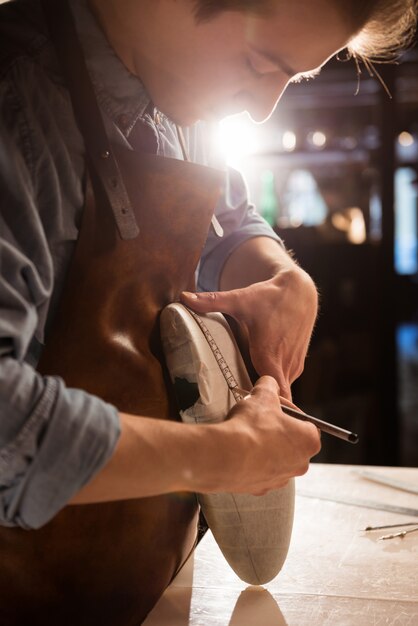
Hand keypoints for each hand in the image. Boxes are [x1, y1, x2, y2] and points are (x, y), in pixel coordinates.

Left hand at [181, 266, 317, 399]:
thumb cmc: (270, 297)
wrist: (300, 291)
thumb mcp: (241, 299)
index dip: (267, 406)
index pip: (279, 395)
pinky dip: (275, 386)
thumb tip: (183, 297)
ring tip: (247, 399)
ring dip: (269, 397)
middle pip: (277, 398)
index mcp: (270, 355)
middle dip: (261, 406)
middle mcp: (285, 364)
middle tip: (239, 411)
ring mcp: (294, 366)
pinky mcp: (297, 364)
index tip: (248, 411)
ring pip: (283, 391)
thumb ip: (212, 301)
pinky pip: (286, 383)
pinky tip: (258, 382)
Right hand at [203, 376, 320, 494]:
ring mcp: (281, 479)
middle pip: (293, 443)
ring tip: (246, 435)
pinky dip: (252, 463)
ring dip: (266, 449)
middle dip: (278, 432)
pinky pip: (260, 471)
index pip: (308, 424)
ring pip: (277, 459)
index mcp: (309, 440)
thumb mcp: (262, 395)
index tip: (276, 409)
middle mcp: (300, 463)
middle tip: (260, 420)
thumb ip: (270, 385)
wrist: (226, 456)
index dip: (291, 414)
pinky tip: (239, 451)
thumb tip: (269, 383)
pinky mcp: (262, 488)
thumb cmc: (250, 427)